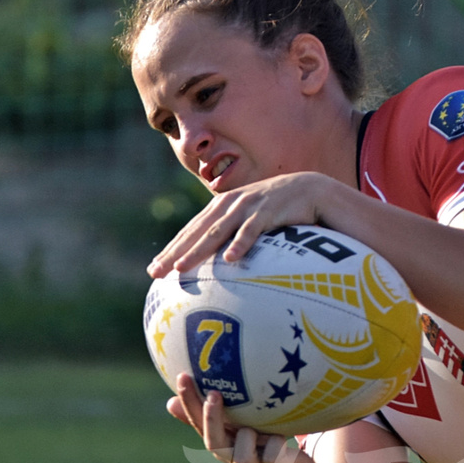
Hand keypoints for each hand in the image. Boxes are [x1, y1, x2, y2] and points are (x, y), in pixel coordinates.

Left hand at [148, 172, 338, 278]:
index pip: (190, 231)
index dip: (171, 250)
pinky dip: (241, 243)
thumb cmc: (278, 210)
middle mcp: (229, 204)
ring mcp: (248, 207)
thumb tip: (217, 261)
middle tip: (156, 272)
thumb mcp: (250, 220)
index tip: (153, 271)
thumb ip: (233, 233)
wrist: (310, 189)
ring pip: (218, 232)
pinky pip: (252, 230)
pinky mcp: (269, 211)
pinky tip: (230, 259)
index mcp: (221, 208)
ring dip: (198, 250)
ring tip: (182, 268)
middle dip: (175, 253)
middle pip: (197, 232)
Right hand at [168, 373, 318, 462]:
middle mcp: (230, 455)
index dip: (188, 401)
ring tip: (268, 428)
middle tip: (212, 394)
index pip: (197, 421)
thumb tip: (182, 392)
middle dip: (210, 417)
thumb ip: (221, 414)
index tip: (181, 375)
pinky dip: (277, 439)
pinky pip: (272, 445)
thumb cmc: (264, 450)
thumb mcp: (242, 430)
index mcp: (220, 442)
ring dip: (252, 431)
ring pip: (245, 438)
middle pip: (212, 439)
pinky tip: (285, 438)